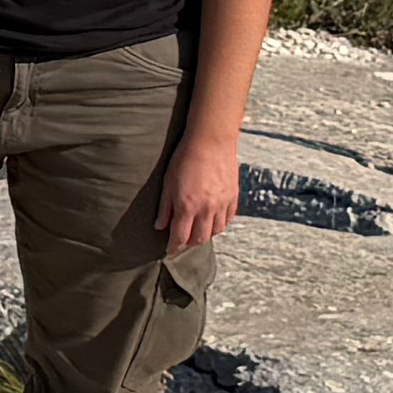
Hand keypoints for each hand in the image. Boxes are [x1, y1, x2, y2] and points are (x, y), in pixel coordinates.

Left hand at [159, 124, 246, 254]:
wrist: (211, 140)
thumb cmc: (185, 158)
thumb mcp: (168, 182)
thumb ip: (164, 207)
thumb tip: (160, 226)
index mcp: (187, 207)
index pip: (180, 237)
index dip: (173, 247)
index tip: (170, 251)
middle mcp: (206, 209)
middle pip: (199, 239)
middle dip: (189, 243)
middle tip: (182, 241)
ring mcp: (222, 204)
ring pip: (215, 231)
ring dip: (205, 234)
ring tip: (197, 230)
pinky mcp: (232, 197)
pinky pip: (228, 219)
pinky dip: (220, 223)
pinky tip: (213, 219)